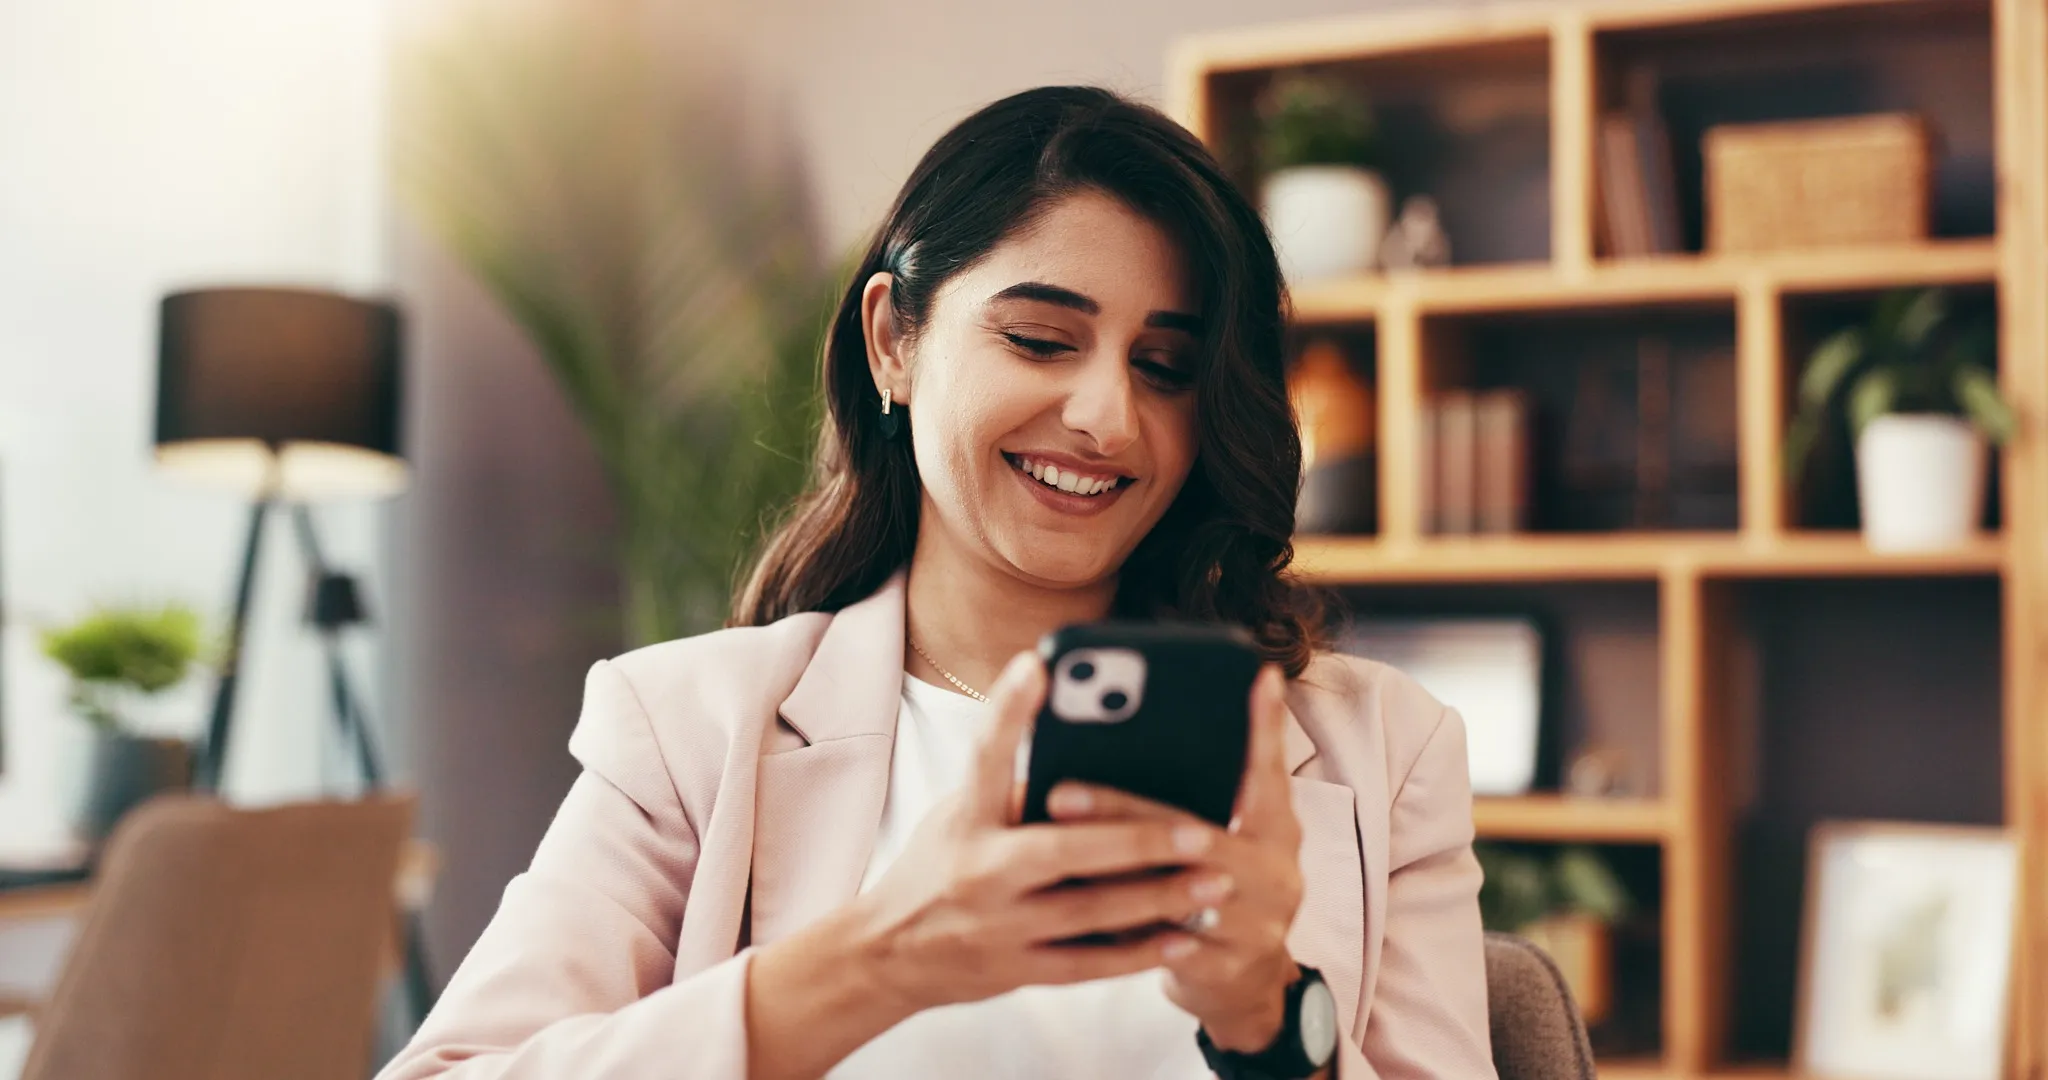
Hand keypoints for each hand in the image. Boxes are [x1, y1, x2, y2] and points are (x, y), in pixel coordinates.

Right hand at [846, 651, 1227, 1011]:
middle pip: (1064, 851)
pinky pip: (1088, 964)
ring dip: (1158, 898)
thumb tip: (1094, 748)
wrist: (887, 955)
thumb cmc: (939, 865)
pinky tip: (1183, 936)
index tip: (1039, 664)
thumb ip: (1013, 789)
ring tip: (1217, 882)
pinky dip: (1139, 953)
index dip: (1009, 709)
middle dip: (1138, 841)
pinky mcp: (1017, 970)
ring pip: (1091, 913)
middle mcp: (979, 871)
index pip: (985, 755)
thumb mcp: (960, 816)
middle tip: (1203, 830)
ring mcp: (999, 927)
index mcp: (966, 818)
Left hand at [1046, 665, 1305, 1052]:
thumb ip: (1198, 794)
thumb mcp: (1226, 835)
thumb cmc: (1218, 887)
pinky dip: (1114, 923)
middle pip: (1197, 832)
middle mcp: (1276, 871)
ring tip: (1053, 841)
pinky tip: (1067, 904)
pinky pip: (1162, 942)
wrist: (1244, 986)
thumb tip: (1127, 735)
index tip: (1256, 676)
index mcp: (1277, 828)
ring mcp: (1257, 922)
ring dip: (1108, 866)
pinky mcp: (1227, 967)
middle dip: (1123, 809)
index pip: (1269, 771)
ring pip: (1175, 889)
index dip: (1266, 726)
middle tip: (1061, 790)